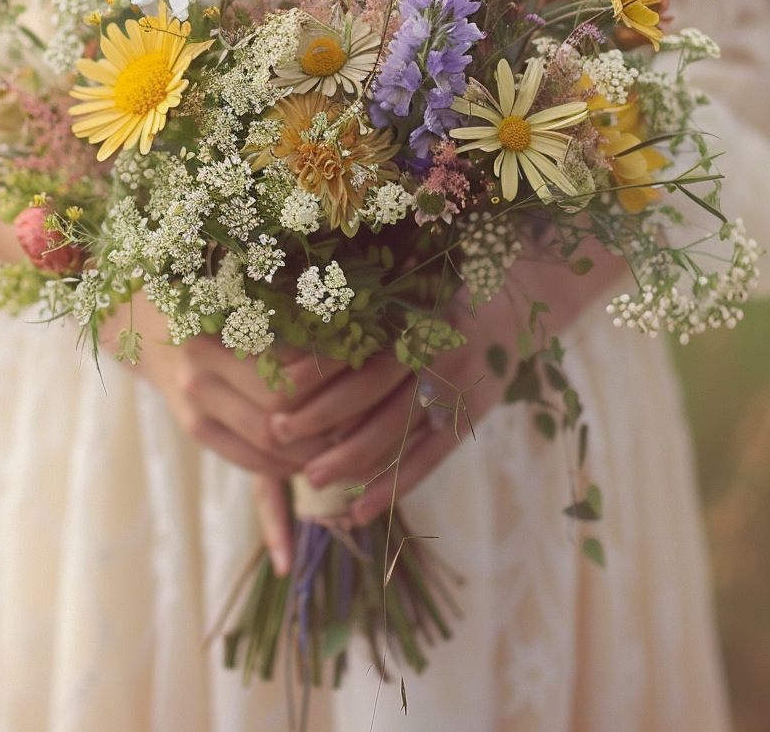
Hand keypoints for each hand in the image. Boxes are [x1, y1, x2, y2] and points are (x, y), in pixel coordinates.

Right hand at [99, 290, 344, 477]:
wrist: (144, 318)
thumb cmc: (210, 293)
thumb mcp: (240, 288)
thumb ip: (286, 305)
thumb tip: (350, 317)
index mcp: (219, 321)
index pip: (286, 362)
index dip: (330, 371)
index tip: (363, 365)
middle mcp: (200, 365)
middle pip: (278, 407)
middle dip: (326, 415)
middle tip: (364, 409)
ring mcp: (193, 402)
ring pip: (267, 441)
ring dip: (312, 447)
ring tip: (347, 436)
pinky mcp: (194, 428)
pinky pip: (248, 460)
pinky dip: (286, 465)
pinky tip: (312, 456)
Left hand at [261, 237, 625, 530]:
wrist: (517, 302)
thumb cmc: (444, 286)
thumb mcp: (409, 283)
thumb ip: (367, 304)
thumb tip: (299, 325)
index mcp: (419, 314)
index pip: (361, 346)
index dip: (319, 368)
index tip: (278, 385)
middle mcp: (440, 351)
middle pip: (372, 393)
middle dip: (321, 417)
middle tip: (276, 433)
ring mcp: (459, 389)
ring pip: (397, 433)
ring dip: (350, 459)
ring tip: (308, 479)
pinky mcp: (470, 418)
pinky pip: (427, 461)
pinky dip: (392, 488)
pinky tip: (358, 511)